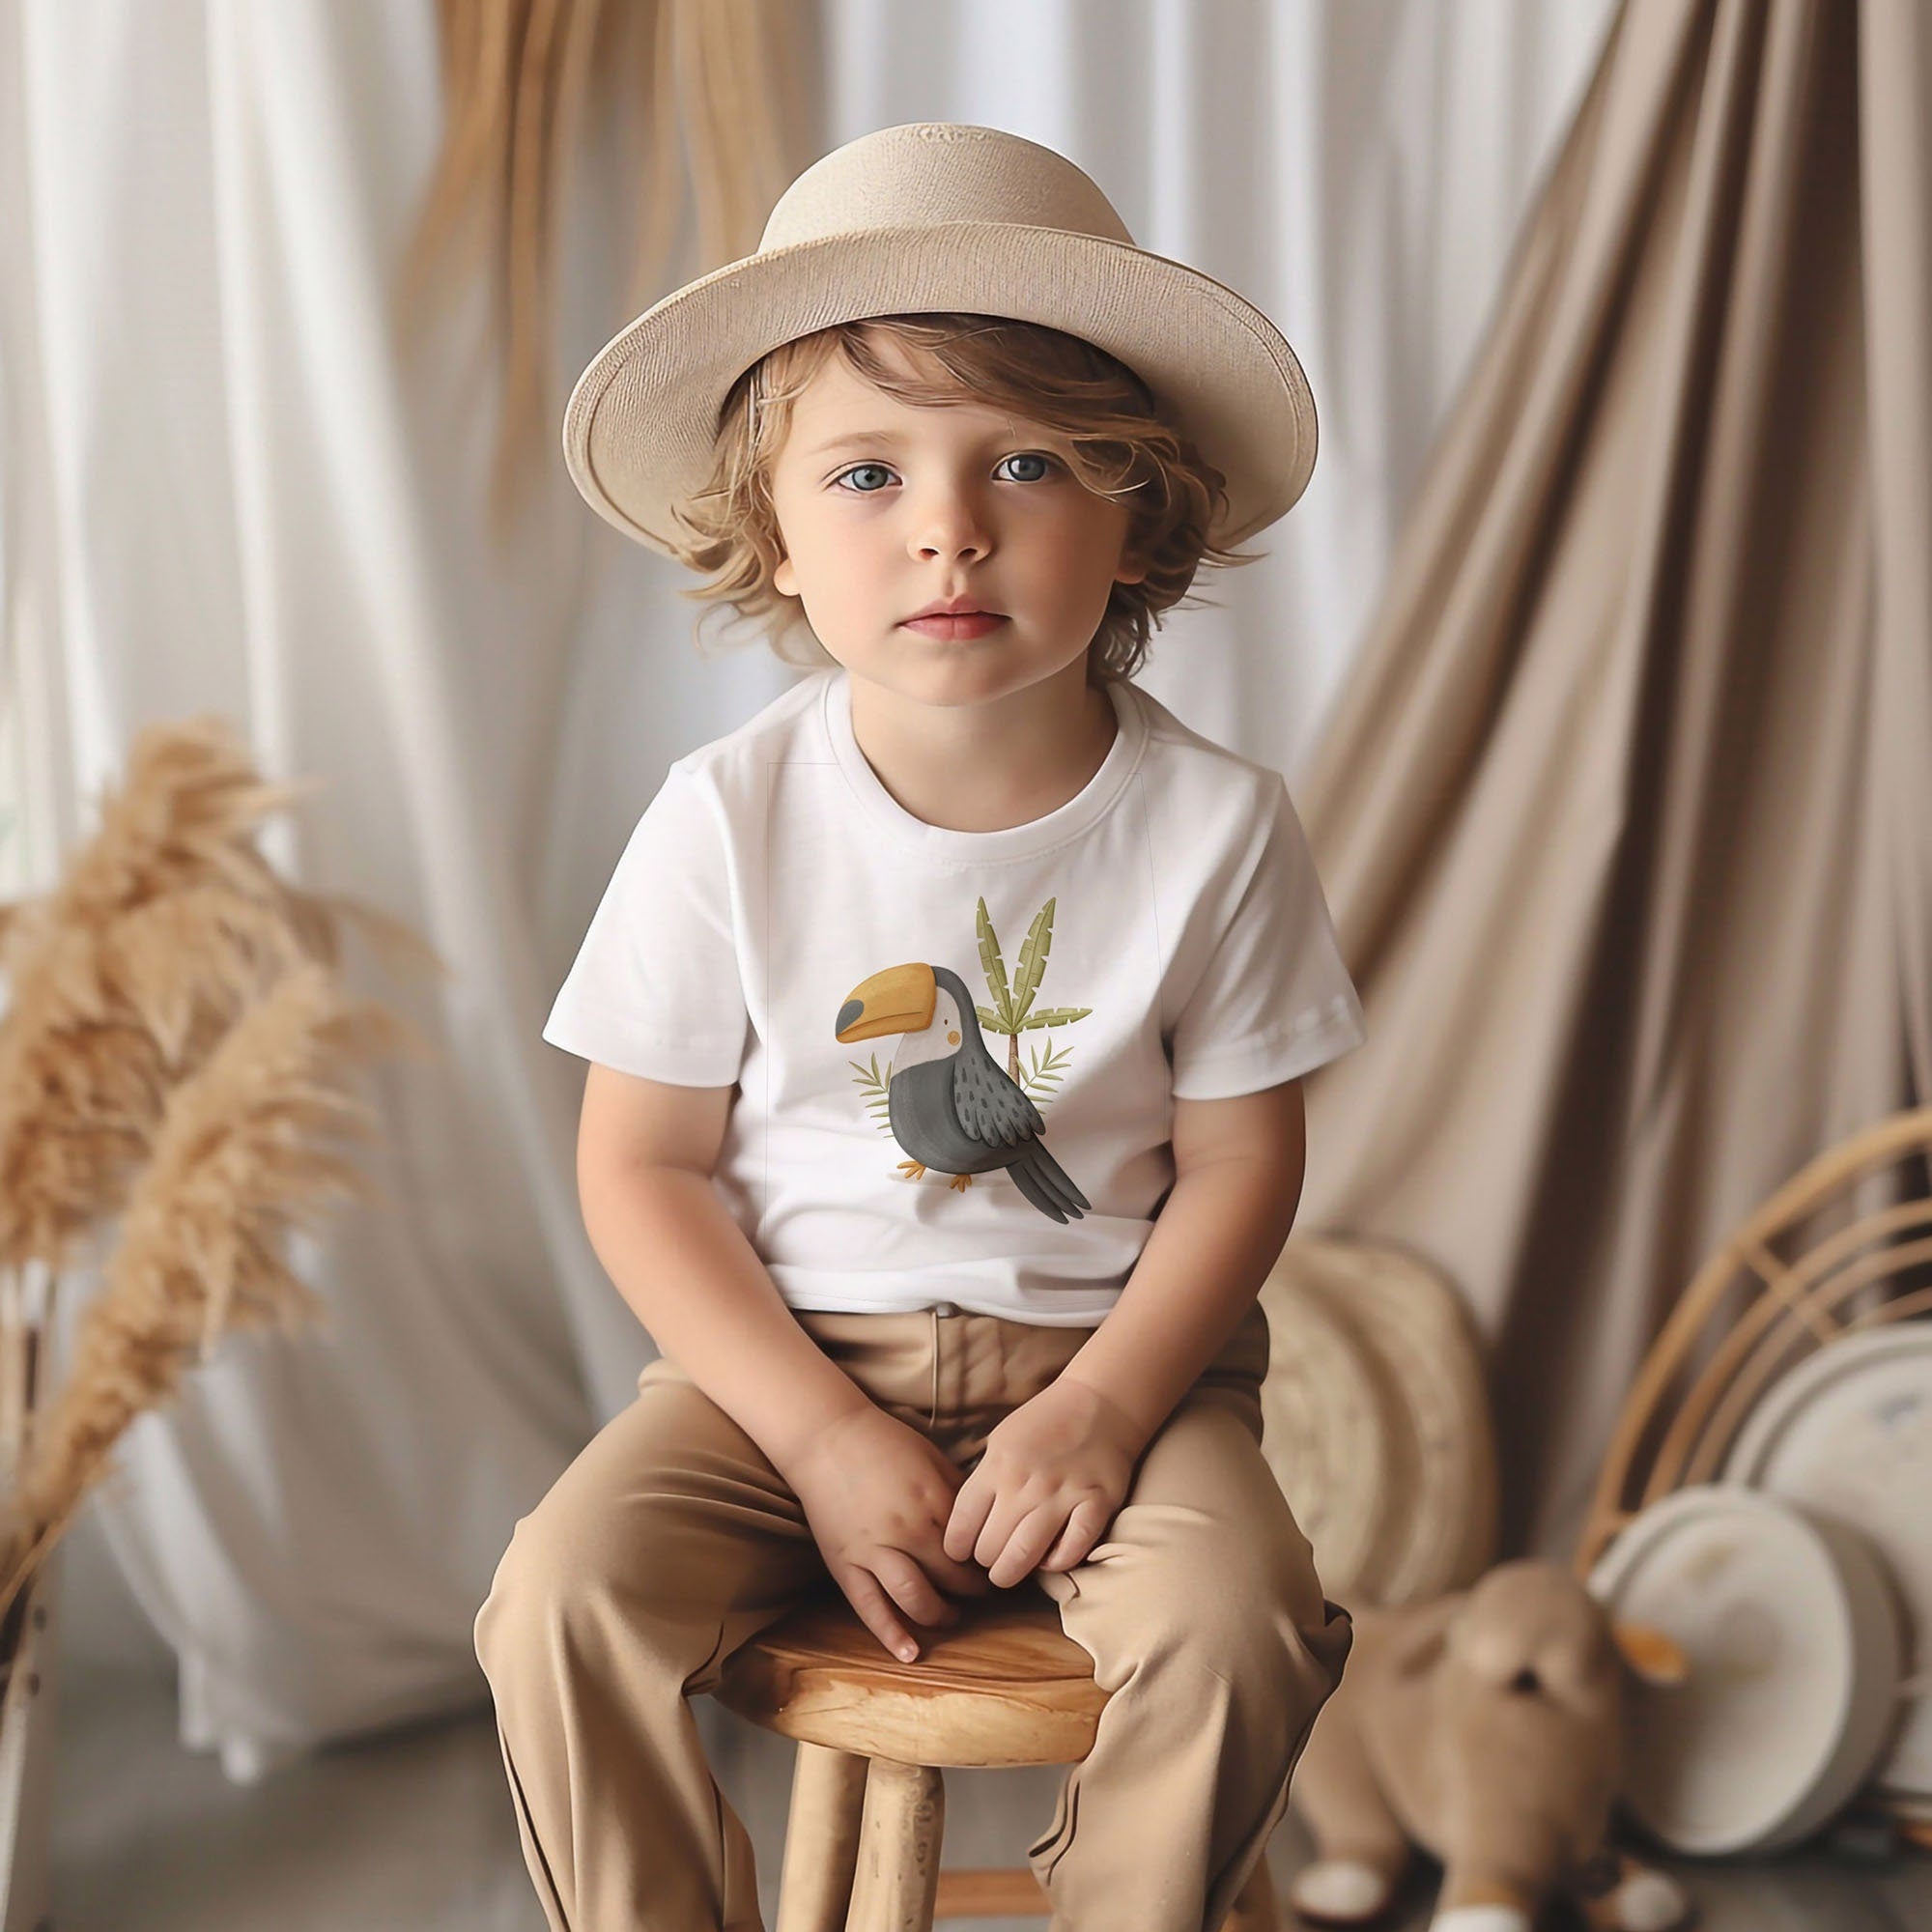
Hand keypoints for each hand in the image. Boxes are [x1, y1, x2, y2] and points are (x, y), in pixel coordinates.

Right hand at [785, 1403, 991, 1662]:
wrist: (827, 1438)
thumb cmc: (884, 1442)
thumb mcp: (933, 1458)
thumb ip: (958, 1492)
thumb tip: (987, 1521)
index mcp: (934, 1502)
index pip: (973, 1548)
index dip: (989, 1562)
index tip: (997, 1566)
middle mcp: (908, 1531)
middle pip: (952, 1578)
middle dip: (972, 1591)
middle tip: (982, 1593)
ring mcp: (874, 1551)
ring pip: (916, 1599)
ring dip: (940, 1614)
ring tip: (951, 1615)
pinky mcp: (846, 1564)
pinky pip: (870, 1607)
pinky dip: (891, 1635)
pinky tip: (911, 1654)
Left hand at [941, 1373, 1145, 1587]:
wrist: (1100, 1402)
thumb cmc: (1044, 1423)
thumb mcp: (1000, 1441)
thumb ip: (985, 1480)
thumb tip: (967, 1526)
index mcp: (997, 1466)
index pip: (962, 1525)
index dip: (956, 1548)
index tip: (961, 1552)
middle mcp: (1026, 1483)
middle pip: (990, 1548)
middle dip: (985, 1562)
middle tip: (989, 1560)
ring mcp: (1063, 1495)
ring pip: (1024, 1557)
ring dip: (1011, 1572)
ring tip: (1009, 1570)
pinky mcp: (1097, 1504)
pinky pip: (1071, 1552)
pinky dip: (1056, 1563)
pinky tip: (1049, 1559)